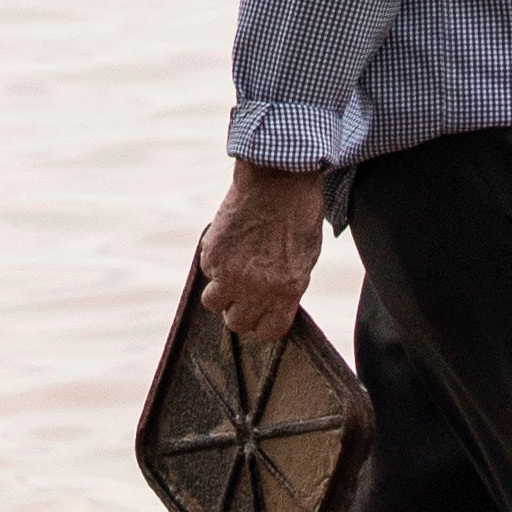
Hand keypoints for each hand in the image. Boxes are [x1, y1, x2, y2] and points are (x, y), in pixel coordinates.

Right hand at [190, 160, 332, 361]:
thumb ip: (287, 285)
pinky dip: (214, 260)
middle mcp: (257, 288)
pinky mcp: (213, 253)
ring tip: (231, 270)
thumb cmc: (298, 215)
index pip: (269, 332)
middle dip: (239, 310)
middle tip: (243, 292)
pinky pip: (207, 270)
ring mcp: (231, 272)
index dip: (264, 324)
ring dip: (220, 290)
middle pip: (237, 323)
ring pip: (213, 302)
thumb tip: (272, 302)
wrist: (279, 180)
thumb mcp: (305, 257)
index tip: (262, 313)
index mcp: (287, 290)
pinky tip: (230, 241)